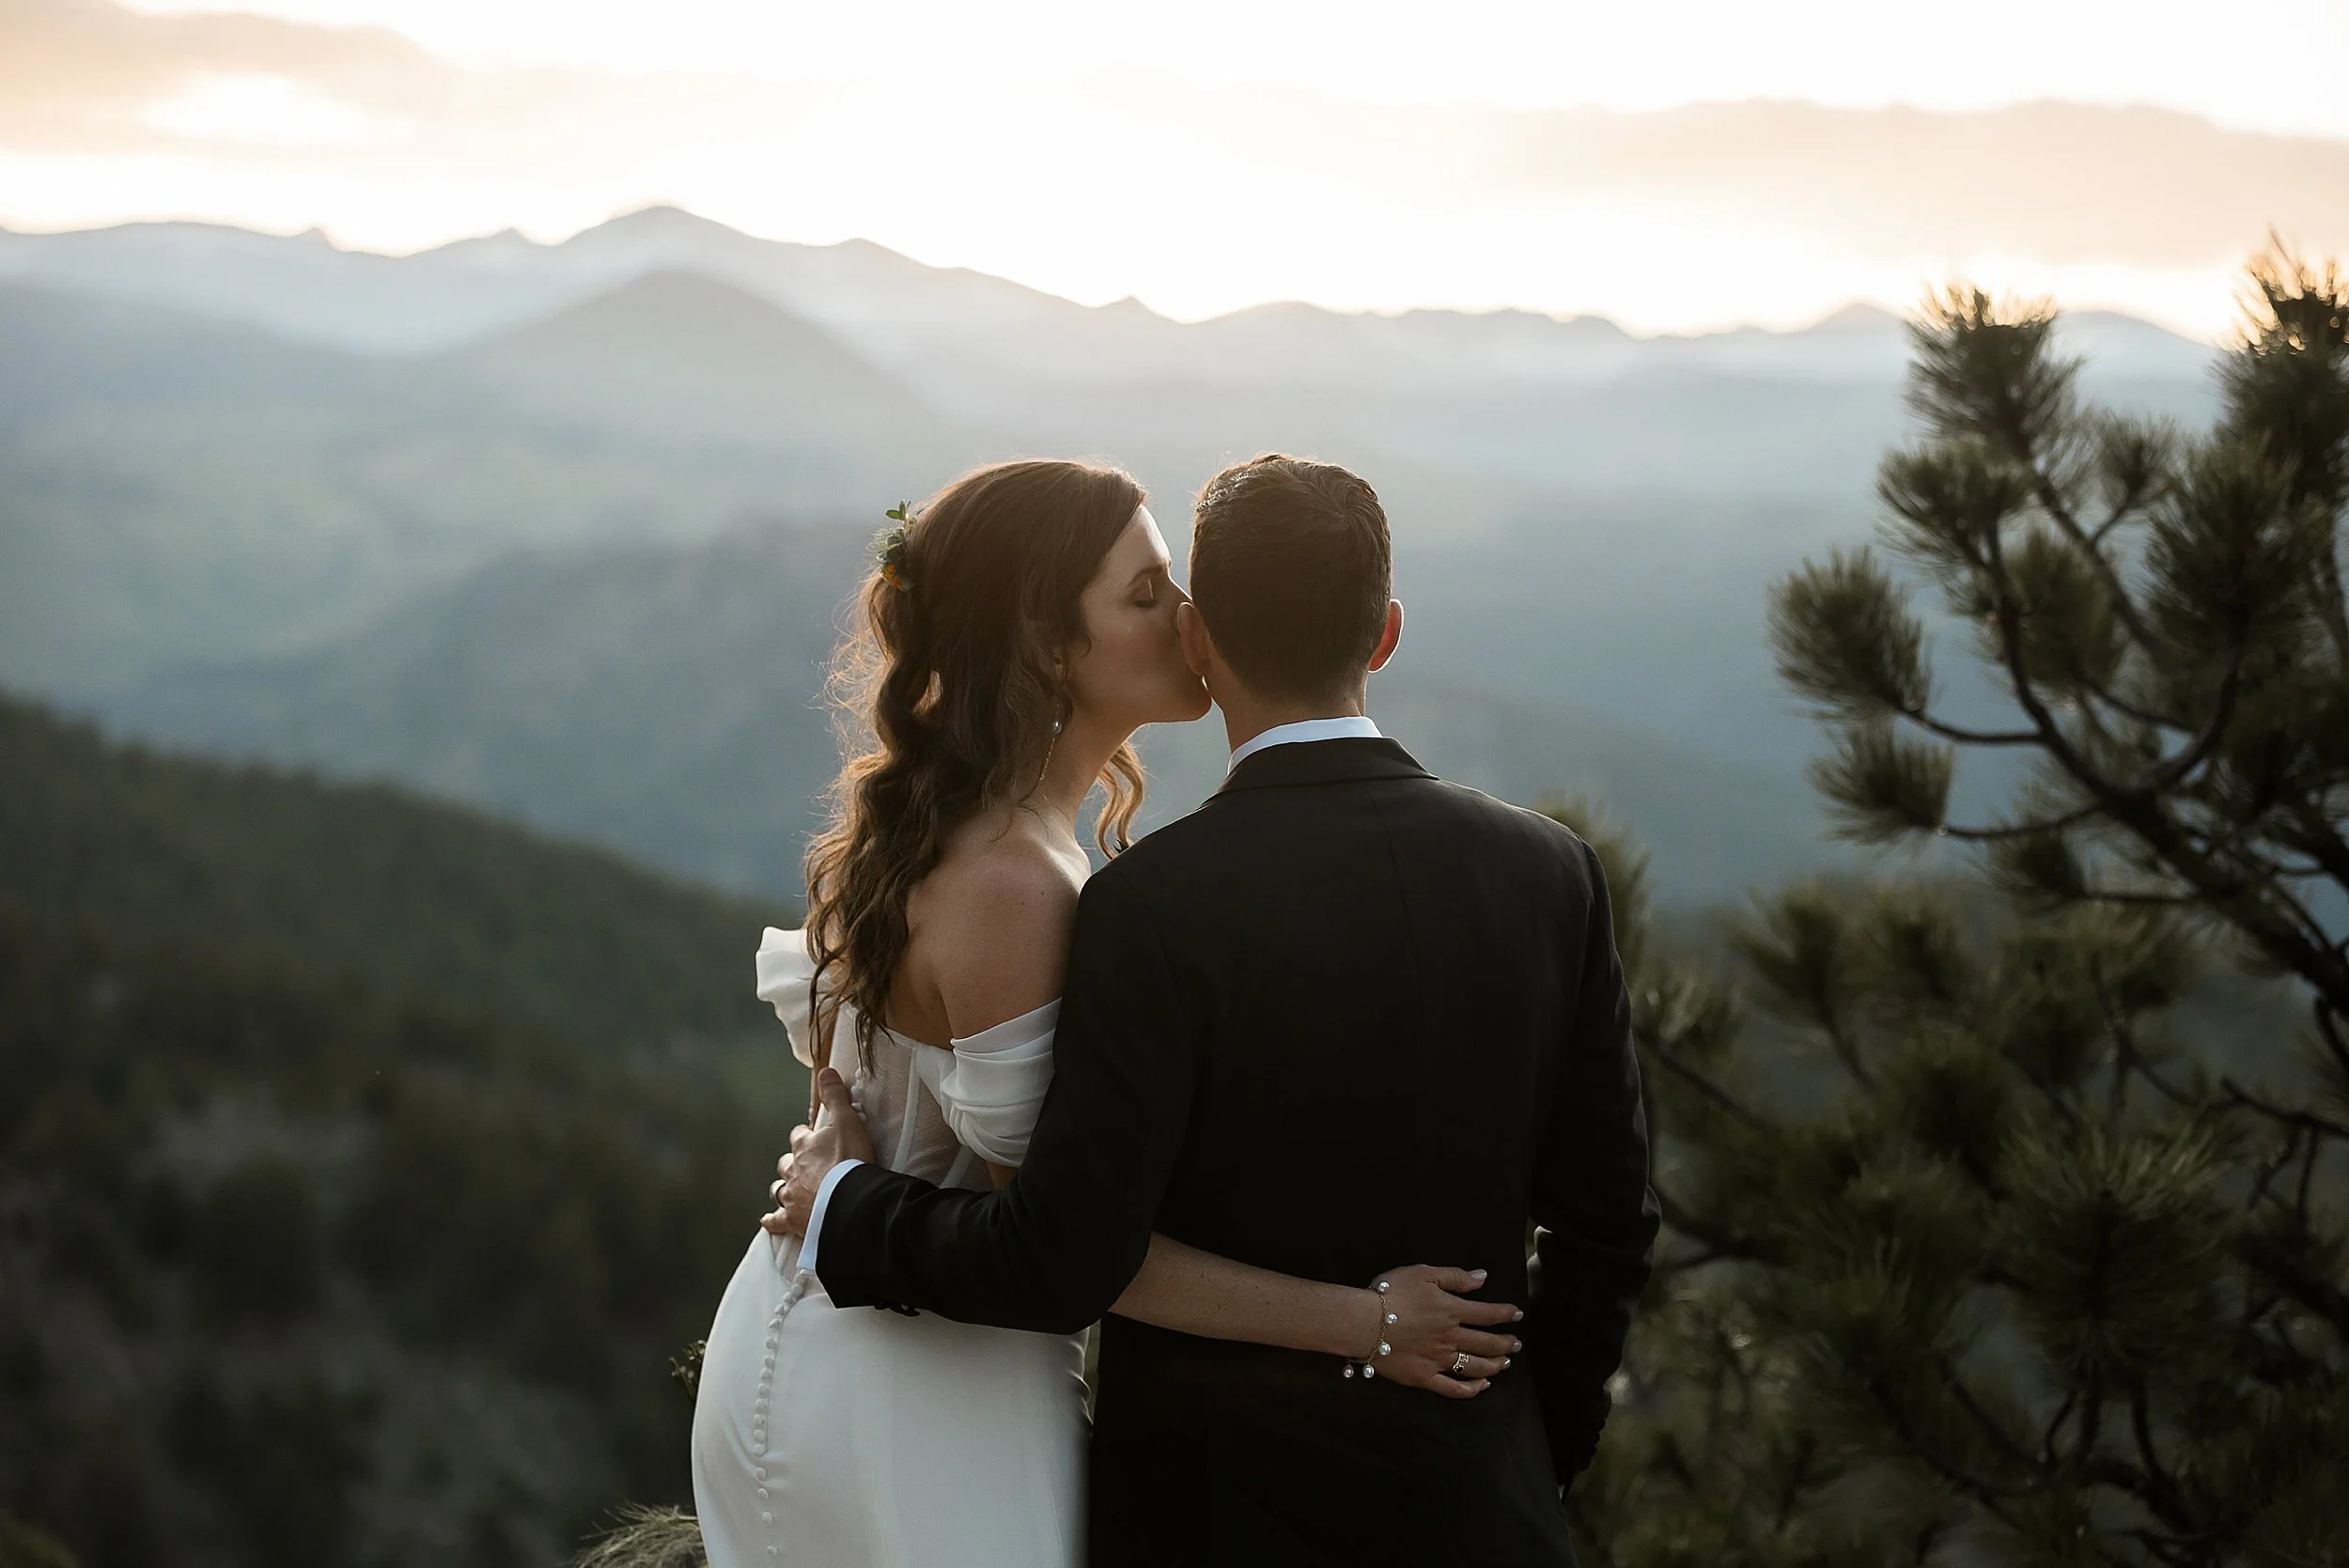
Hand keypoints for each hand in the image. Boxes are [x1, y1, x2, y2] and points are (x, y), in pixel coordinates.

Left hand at [760, 1069, 875, 1236]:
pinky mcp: (794, 1219)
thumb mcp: (847, 1120)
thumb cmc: (849, 1160)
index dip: (805, 1135)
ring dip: (782, 1187)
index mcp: (805, 1146)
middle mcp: (793, 1170)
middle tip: (801, 1164)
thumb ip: (835, 1096)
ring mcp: (792, 1195)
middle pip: (786, 1163)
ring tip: (786, 1188)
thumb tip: (825, 1071)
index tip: (810, 1135)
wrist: (848, 1200)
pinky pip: (777, 1220)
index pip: (799, 1135)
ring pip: (779, 1189)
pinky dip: (771, 1220)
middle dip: (791, 1162)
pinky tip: (767, 1221)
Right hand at [1360, 1265, 1522, 1399]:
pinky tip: (1481, 1386)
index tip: (1517, 1315)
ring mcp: (1439, 1360)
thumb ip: (1455, 1276)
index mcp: (1452, 1311)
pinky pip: (1453, 1388)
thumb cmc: (1390, 1293)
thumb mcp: (1423, 1273)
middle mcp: (1451, 1337)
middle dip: (1506, 1343)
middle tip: (1516, 1344)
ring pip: (1475, 1366)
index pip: (1488, 1314)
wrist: (1363, 1322)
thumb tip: (1481, 1278)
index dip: (1506, 1314)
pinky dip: (1471, 1389)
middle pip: (1486, 1343)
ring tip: (1504, 1363)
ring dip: (1494, 1365)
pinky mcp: (1424, 1377)